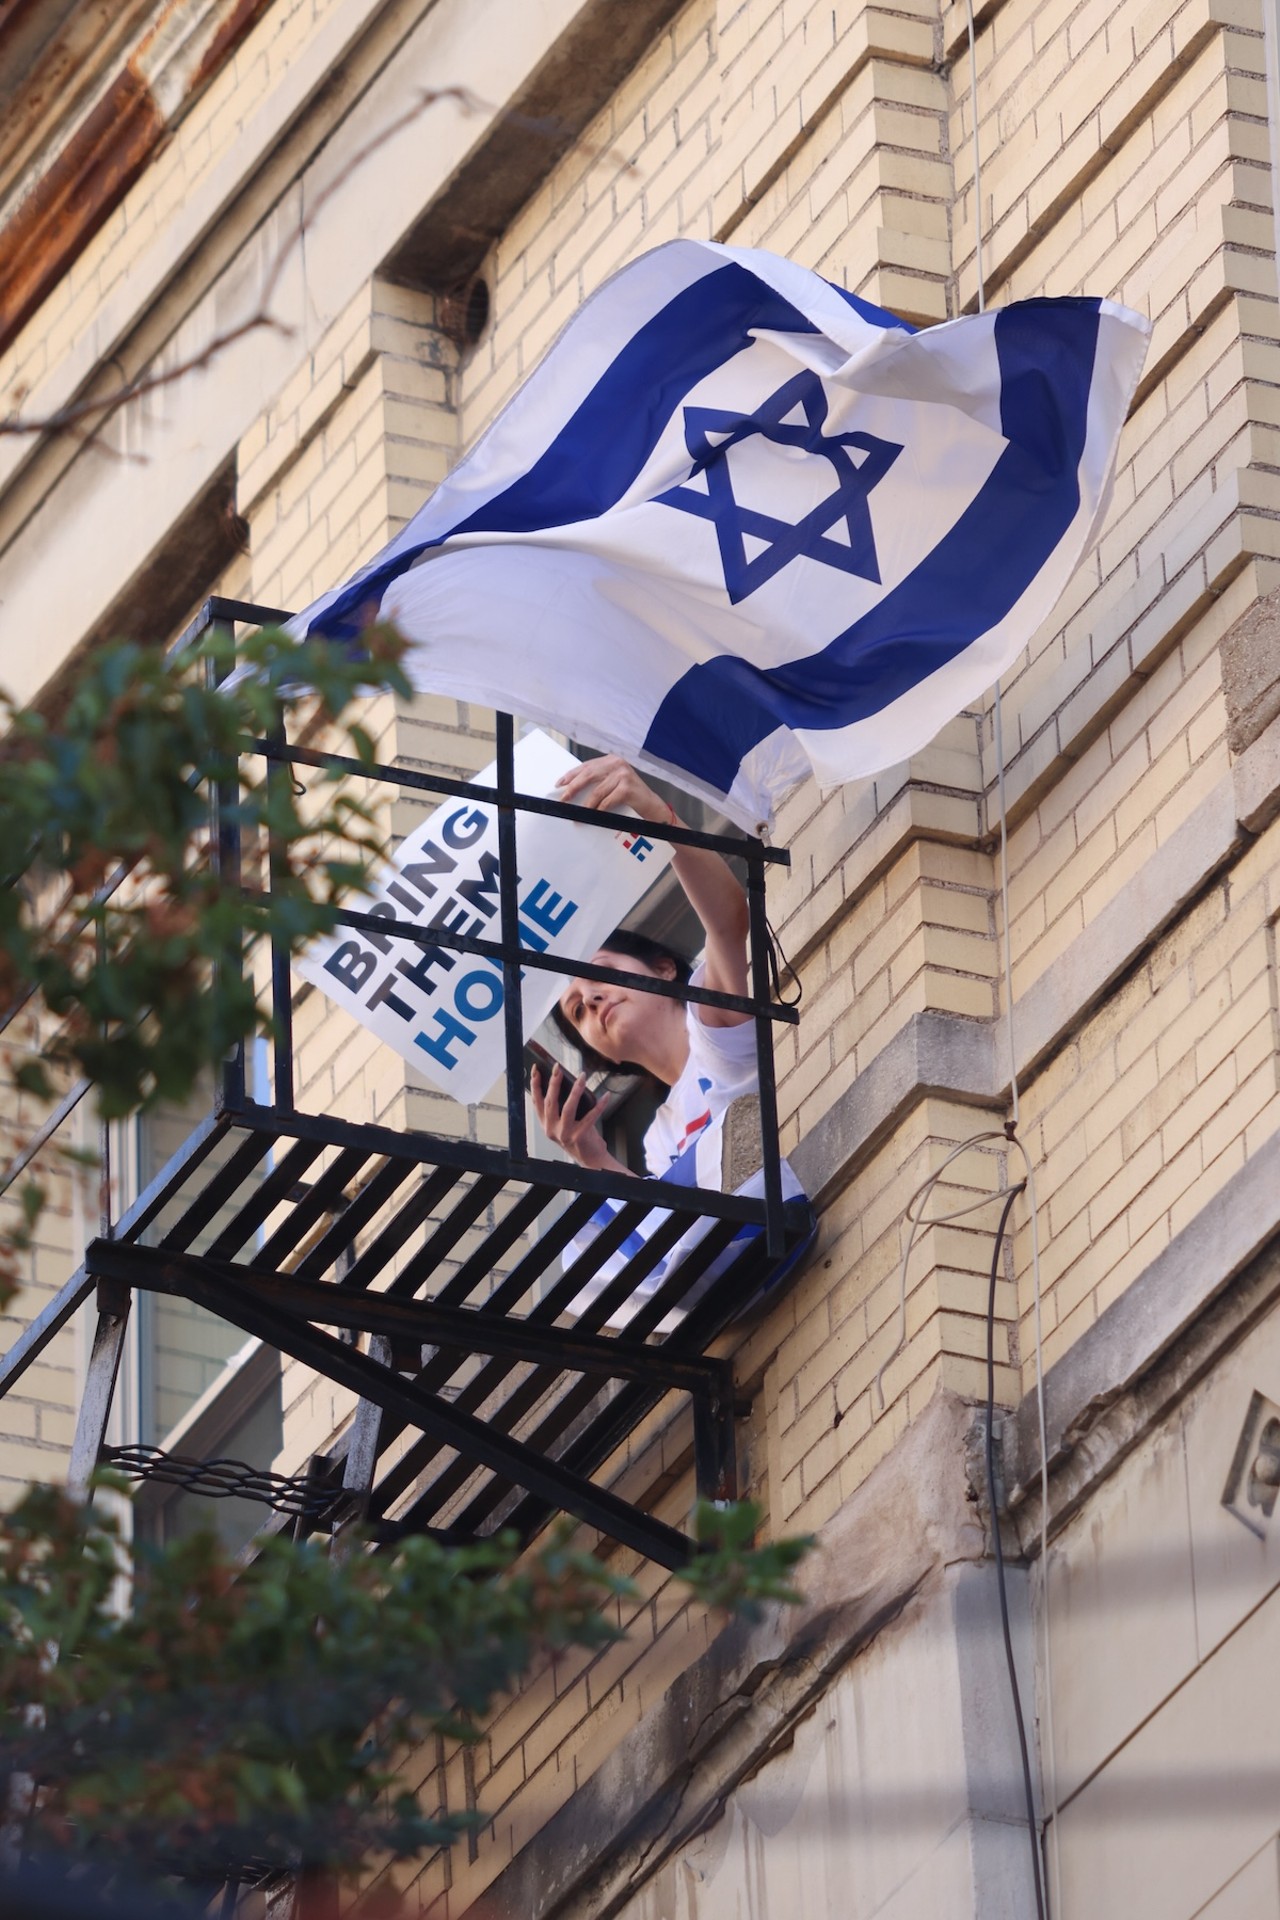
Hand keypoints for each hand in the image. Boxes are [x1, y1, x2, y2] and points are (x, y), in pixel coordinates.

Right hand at [530, 1061, 622, 1172]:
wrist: (591, 1160)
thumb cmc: (579, 1136)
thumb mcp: (565, 1122)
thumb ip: (563, 1107)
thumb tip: (568, 1081)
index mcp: (546, 1125)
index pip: (536, 1102)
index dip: (535, 1084)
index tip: (536, 1069)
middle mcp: (551, 1130)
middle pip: (550, 1102)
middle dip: (553, 1082)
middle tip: (557, 1067)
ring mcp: (564, 1134)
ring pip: (568, 1107)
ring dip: (576, 1090)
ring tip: (582, 1076)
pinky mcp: (579, 1136)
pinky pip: (590, 1117)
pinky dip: (599, 1105)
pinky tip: (605, 1095)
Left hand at [554, 755, 675, 826]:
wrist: (651, 806)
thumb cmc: (630, 797)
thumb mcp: (613, 783)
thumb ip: (597, 781)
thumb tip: (572, 789)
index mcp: (611, 760)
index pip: (586, 766)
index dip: (571, 775)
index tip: (560, 784)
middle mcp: (617, 763)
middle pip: (588, 775)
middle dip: (573, 788)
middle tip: (564, 799)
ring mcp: (623, 774)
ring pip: (597, 791)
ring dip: (586, 805)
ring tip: (579, 814)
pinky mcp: (628, 787)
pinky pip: (607, 801)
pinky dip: (600, 809)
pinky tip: (596, 814)